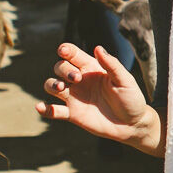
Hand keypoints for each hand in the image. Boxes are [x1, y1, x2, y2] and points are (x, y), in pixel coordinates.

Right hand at [36, 43, 159, 151]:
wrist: (132, 124)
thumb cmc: (131, 99)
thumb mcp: (125, 80)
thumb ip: (112, 65)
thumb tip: (98, 48)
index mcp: (91, 68)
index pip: (72, 54)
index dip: (65, 50)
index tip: (63, 51)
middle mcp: (80, 80)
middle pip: (59, 67)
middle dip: (63, 69)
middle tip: (77, 78)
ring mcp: (74, 97)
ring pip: (51, 85)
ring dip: (51, 84)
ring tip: (60, 89)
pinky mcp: (72, 114)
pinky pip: (53, 111)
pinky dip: (44, 109)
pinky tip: (41, 107)